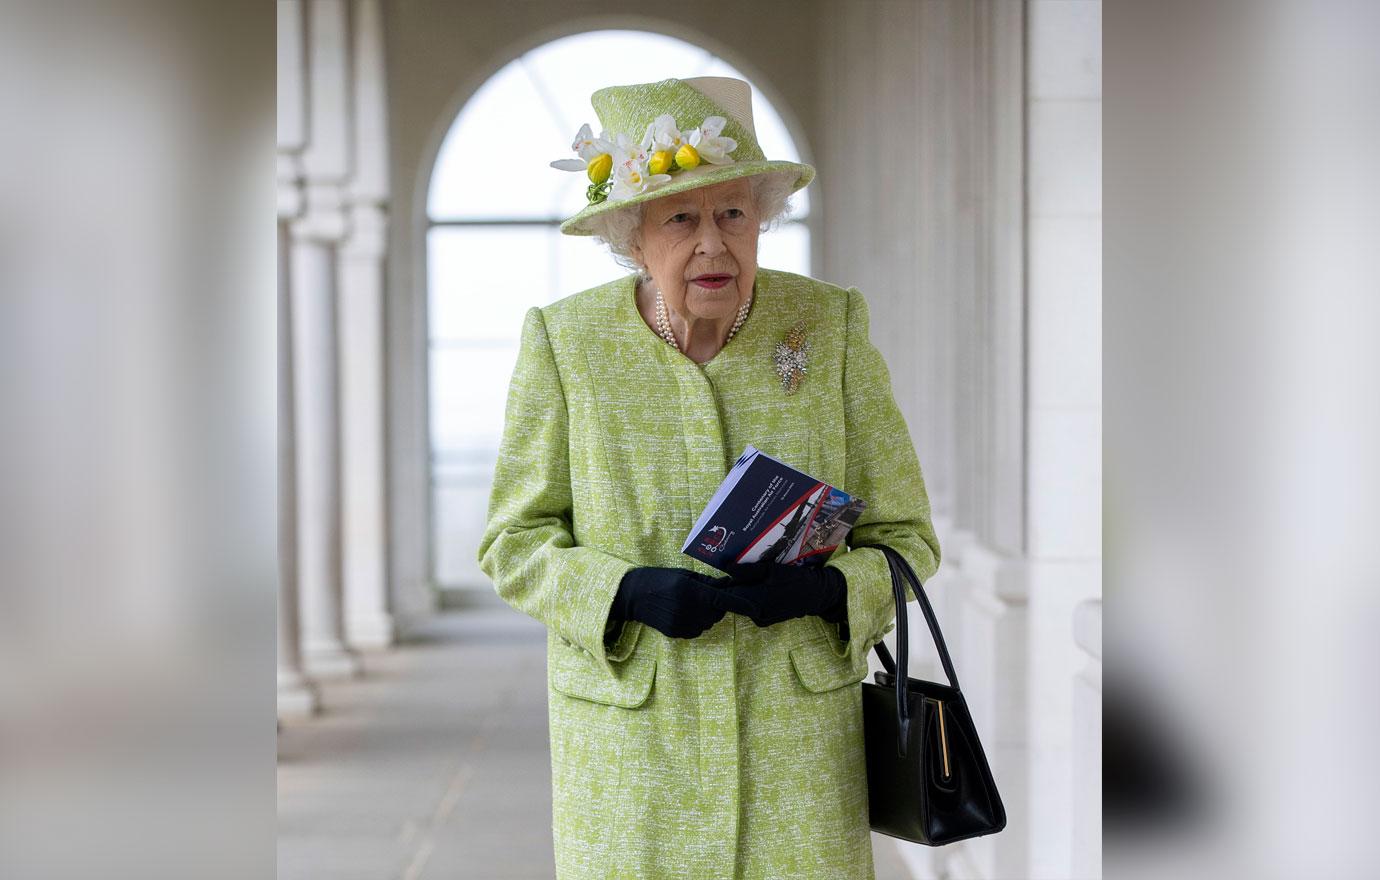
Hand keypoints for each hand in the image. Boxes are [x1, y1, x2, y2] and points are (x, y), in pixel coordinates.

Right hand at [610, 566, 760, 639]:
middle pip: (718, 613)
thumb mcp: (684, 575)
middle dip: (718, 605)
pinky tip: (682, 612)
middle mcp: (690, 610)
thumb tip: (728, 585)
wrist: (633, 595)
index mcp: (694, 592)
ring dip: (706, 615)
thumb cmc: (659, 579)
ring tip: (689, 603)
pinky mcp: (677, 633)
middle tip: (704, 595)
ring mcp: (683, 624)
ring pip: (708, 623)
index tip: (757, 610)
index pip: (725, 601)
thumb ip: (707, 582)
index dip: (743, 605)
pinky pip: (696, 630)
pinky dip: (695, 622)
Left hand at [715, 559, 847, 627]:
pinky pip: (751, 608)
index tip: (717, 576)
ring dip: (742, 592)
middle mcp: (755, 614)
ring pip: (742, 604)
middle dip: (732, 587)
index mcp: (756, 601)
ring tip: (746, 578)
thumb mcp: (772, 570)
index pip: (728, 595)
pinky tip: (757, 587)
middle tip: (732, 572)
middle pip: (734, 600)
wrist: (816, 595)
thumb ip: (748, 570)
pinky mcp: (764, 621)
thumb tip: (727, 568)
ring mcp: (760, 620)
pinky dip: (751, 598)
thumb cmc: (796, 579)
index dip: (721, 585)